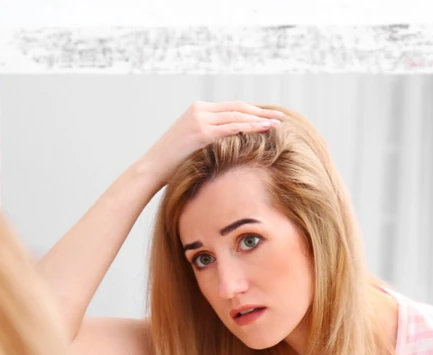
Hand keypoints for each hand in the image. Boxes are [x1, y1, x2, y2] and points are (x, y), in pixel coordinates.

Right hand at [141, 101, 282, 187]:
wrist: (152, 168)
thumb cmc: (173, 163)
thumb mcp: (192, 144)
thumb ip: (210, 138)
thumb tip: (230, 146)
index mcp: (198, 110)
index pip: (231, 107)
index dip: (251, 110)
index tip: (268, 116)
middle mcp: (200, 110)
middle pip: (238, 107)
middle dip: (261, 112)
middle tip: (280, 117)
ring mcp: (200, 119)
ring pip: (237, 116)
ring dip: (259, 119)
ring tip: (278, 124)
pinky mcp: (202, 132)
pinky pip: (232, 127)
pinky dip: (250, 127)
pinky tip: (264, 129)